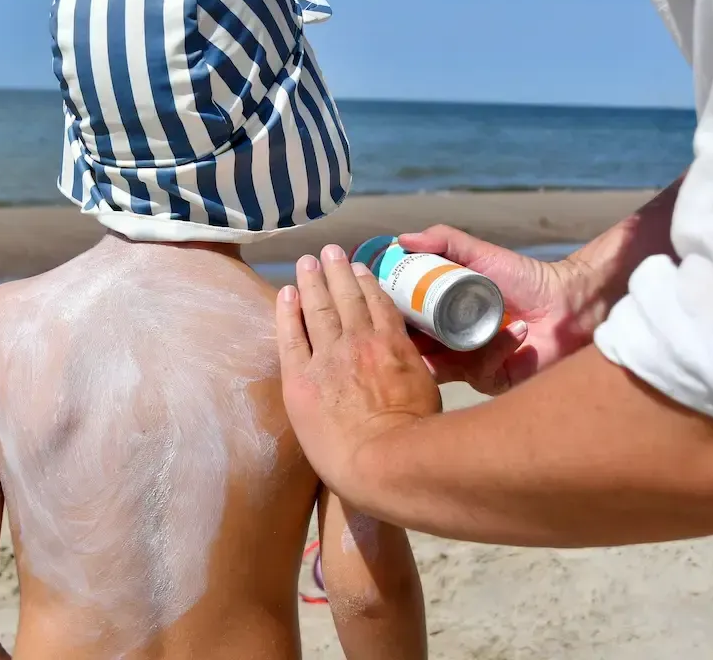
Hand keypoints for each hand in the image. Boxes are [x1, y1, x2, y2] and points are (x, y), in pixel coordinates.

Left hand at [276, 245, 441, 510]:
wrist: (381, 461)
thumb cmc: (414, 436)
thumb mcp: (427, 391)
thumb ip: (413, 370)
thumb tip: (412, 364)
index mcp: (392, 345)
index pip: (377, 304)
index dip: (365, 283)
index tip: (358, 267)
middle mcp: (358, 341)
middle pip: (345, 297)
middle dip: (336, 271)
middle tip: (328, 252)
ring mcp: (327, 357)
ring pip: (318, 308)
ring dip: (311, 281)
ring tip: (307, 262)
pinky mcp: (300, 378)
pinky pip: (291, 336)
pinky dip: (287, 311)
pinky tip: (285, 293)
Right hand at [397, 225, 596, 391]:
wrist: (569, 299)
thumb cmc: (525, 276)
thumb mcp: (479, 254)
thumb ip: (443, 241)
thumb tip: (401, 239)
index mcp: (443, 320)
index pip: (406, 328)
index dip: (392, 323)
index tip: (381, 311)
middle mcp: (453, 346)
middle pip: (416, 355)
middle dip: (408, 346)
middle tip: (409, 330)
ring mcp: (472, 366)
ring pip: (442, 369)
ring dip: (448, 349)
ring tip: (464, 328)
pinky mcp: (496, 380)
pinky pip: (481, 372)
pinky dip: (496, 350)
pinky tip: (517, 331)